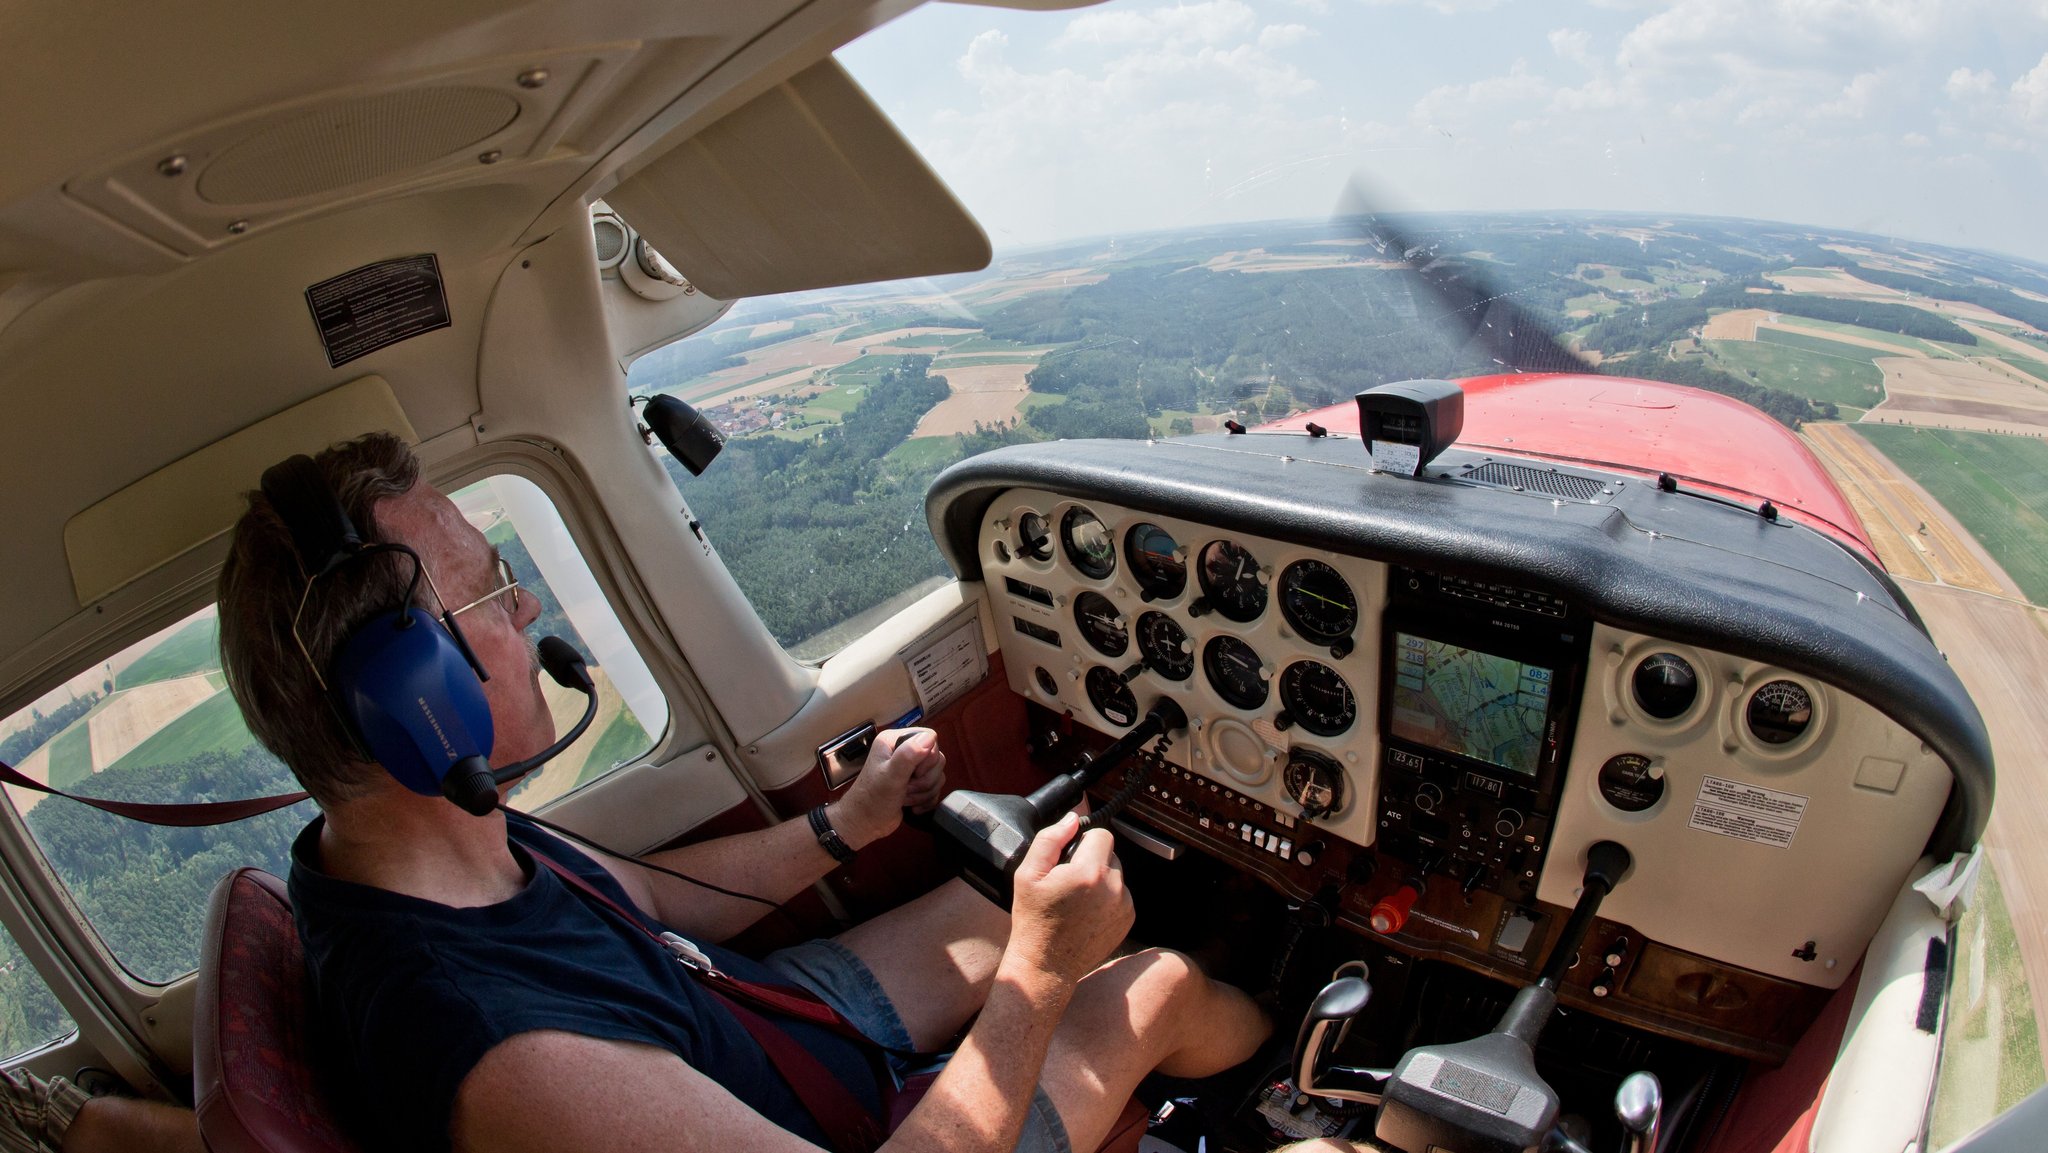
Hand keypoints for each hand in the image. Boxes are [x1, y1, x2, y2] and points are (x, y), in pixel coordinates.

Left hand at [828, 727, 946, 849]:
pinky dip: (927, 799)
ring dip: (924, 791)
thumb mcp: (890, 776)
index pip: (929, 737)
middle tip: (906, 788)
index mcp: (893, 741)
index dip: (927, 758)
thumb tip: (929, 738)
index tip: (914, 773)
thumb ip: (908, 755)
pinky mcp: (915, 783)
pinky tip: (912, 806)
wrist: (865, 824)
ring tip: (905, 798)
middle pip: (936, 757)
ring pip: (936, 774)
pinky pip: (935, 787)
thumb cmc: (871, 800)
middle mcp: (903, 751)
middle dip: (924, 779)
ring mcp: (910, 768)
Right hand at [1006, 813, 1133, 987]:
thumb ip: (1050, 839)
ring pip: (1116, 875)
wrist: (1047, 964)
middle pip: (1110, 854)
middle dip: (1092, 861)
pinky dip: (1108, 899)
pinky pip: (1121, 895)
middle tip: (1069, 882)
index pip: (1102, 835)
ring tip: (1077, 901)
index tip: (1069, 858)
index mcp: (1090, 872)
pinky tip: (1087, 913)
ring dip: (1101, 880)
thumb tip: (1072, 819)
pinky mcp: (1128, 920)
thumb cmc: (1034, 919)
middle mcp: (1114, 887)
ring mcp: (1124, 905)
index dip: (1083, 842)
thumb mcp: (1028, 874)